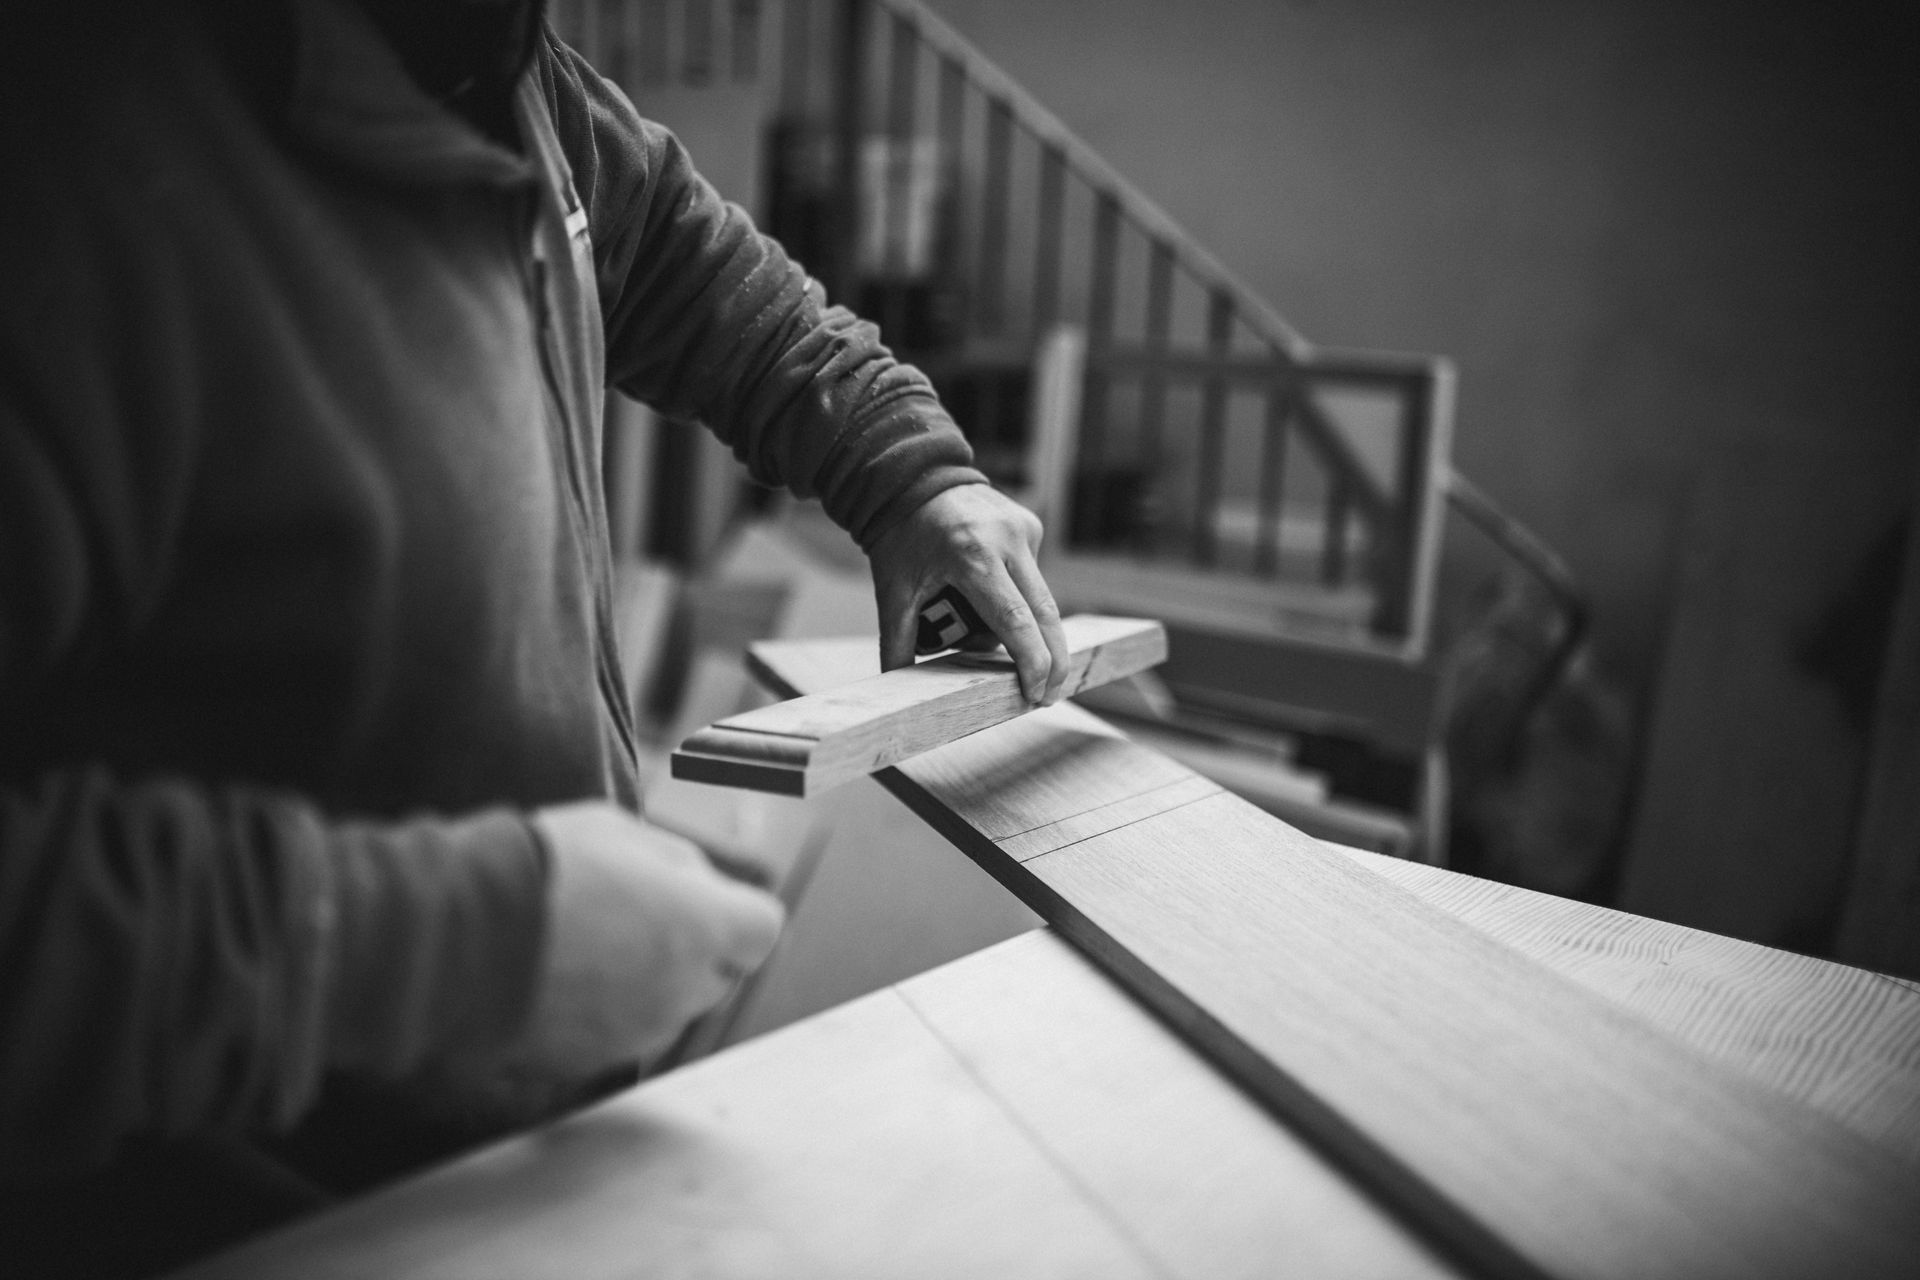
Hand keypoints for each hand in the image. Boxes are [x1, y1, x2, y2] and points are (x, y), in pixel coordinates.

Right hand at [506, 802, 784, 1075]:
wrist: (455, 937)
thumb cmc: (539, 871)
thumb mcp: (621, 831)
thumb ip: (679, 864)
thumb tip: (702, 885)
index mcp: (701, 927)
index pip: (763, 930)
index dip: (737, 911)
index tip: (706, 899)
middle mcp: (680, 991)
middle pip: (716, 973)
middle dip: (690, 945)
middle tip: (631, 910)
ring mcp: (636, 1034)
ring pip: (668, 1006)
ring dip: (646, 980)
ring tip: (585, 940)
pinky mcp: (591, 1063)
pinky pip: (617, 1033)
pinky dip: (601, 1011)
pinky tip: (559, 975)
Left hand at [867, 484, 1069, 704]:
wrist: (911, 476)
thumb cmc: (900, 536)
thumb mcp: (892, 590)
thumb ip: (896, 641)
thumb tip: (897, 686)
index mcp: (972, 557)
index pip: (1015, 622)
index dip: (1032, 663)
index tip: (1036, 695)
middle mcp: (1007, 540)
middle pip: (1045, 615)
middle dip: (1052, 661)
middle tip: (1046, 696)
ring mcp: (1024, 529)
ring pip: (1040, 598)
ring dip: (1027, 629)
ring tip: (987, 630)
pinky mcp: (1030, 524)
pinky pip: (1031, 574)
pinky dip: (1016, 594)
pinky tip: (986, 586)